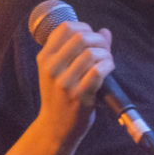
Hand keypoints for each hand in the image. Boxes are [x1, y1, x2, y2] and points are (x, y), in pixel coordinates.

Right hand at [34, 20, 114, 147]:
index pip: (66, 27)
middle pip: (81, 37)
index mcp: (45, 57)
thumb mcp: (59, 70)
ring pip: (91, 53)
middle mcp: (52, 68)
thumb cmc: (60, 95)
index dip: (84, 27)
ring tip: (107, 61)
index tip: (92, 37)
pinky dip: (108, 65)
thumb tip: (105, 31)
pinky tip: (109, 69)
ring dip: (106, 54)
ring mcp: (65, 82)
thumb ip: (79, 49)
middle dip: (99, 40)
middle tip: (104, 50)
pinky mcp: (79, 95)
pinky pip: (98, 70)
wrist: (55, 127)